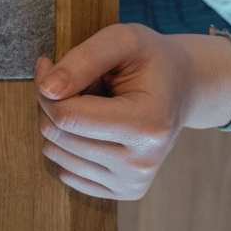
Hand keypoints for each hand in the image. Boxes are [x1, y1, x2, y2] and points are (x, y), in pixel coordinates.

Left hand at [34, 24, 230, 199]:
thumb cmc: (151, 59)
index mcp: (147, 125)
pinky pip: (66, 171)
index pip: (67, 116)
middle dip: (51, 103)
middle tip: (70, 81)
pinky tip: (90, 126)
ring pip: (56, 154)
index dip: (46, 87)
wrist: (184, 88)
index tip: (48, 65)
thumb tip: (47, 90)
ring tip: (88, 103)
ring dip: (60, 123)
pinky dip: (67, 145)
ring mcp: (133, 182)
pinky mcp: (123, 191)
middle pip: (58, 136)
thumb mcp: (122, 39)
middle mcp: (141, 163)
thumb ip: (82, 60)